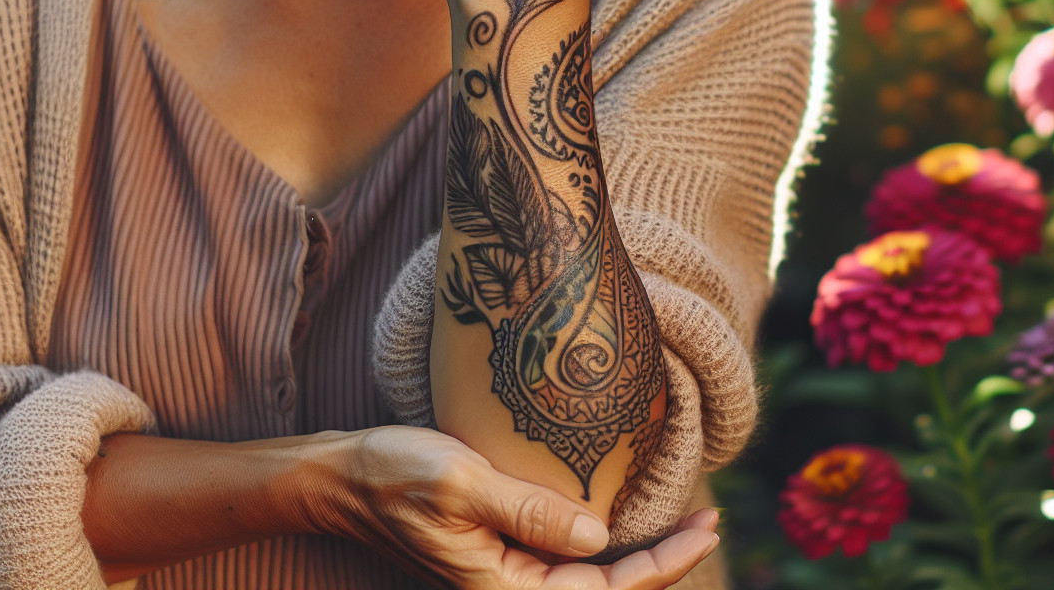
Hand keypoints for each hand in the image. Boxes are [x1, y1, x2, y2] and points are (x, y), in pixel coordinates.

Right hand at [316, 426, 718, 589]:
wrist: (343, 476)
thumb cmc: (395, 474)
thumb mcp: (462, 482)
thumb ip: (529, 511)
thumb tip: (598, 536)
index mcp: (503, 588)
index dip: (662, 566)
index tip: (705, 529)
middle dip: (662, 564)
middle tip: (710, 521)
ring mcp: (506, 574)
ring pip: (588, 580)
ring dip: (637, 557)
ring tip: (684, 521)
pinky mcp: (502, 553)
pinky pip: (565, 561)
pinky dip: (603, 543)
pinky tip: (622, 516)